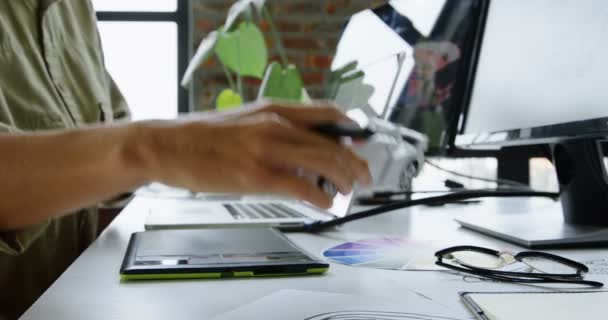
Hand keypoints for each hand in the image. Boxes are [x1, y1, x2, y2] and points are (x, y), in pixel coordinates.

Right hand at [136, 101, 371, 207]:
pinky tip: (325, 203)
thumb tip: (304, 150)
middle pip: (332, 142)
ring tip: (349, 191)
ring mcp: (266, 149)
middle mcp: (275, 124)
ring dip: (343, 179)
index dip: (350, 128)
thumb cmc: (201, 135)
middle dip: (355, 162)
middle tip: (363, 175)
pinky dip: (320, 196)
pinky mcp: (256, 175)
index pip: (326, 113)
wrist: (165, 144)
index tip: (361, 141)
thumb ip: (275, 129)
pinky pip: (301, 186)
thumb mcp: (244, 120)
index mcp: (273, 108)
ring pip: (323, 162)